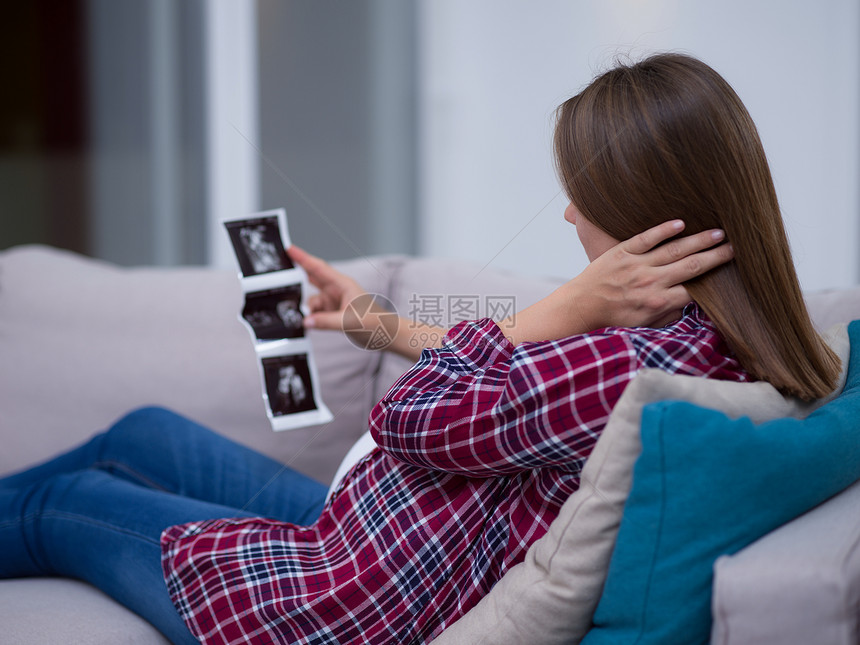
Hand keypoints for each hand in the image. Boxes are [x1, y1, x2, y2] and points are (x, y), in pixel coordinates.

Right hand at [287, 245, 368, 330]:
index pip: (319, 268)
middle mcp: (337, 290)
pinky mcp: (333, 312)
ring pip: (312, 300)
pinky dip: (311, 317)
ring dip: (308, 309)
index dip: (303, 258)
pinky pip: (316, 312)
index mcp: (343, 284)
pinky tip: (309, 324)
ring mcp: (334, 301)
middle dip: (298, 277)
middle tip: (281, 274)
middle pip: (313, 279)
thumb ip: (326, 321)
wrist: (385, 335)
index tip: (289, 248)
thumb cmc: (373, 323)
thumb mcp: (349, 322)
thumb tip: (306, 321)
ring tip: (304, 318)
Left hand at [502, 220, 732, 344]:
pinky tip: (680, 222)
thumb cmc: (614, 317)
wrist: (581, 307)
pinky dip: (663, 230)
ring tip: (719, 232)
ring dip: (699, 240)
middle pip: (692, 266)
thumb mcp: (644, 325)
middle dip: (716, 256)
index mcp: (657, 302)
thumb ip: (668, 314)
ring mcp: (636, 265)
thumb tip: (690, 305)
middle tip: (736, 246)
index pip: (695, 289)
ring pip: (674, 249)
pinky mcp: (621, 252)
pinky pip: (646, 238)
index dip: (716, 280)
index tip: (733, 271)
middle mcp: (650, 282)